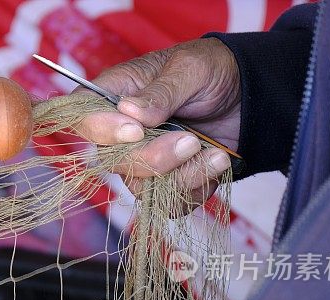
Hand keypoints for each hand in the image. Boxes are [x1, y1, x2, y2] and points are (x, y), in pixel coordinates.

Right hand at [73, 38, 240, 212]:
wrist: (247, 96)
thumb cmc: (210, 72)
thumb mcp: (190, 68)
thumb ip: (161, 92)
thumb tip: (128, 110)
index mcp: (116, 95)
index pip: (83, 116)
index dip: (99, 129)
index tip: (134, 130)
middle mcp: (121, 133)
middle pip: (112, 161)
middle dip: (152, 158)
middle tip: (190, 141)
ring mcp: (141, 161)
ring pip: (141, 186)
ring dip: (181, 175)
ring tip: (214, 154)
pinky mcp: (165, 182)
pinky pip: (168, 202)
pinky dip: (196, 187)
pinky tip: (216, 163)